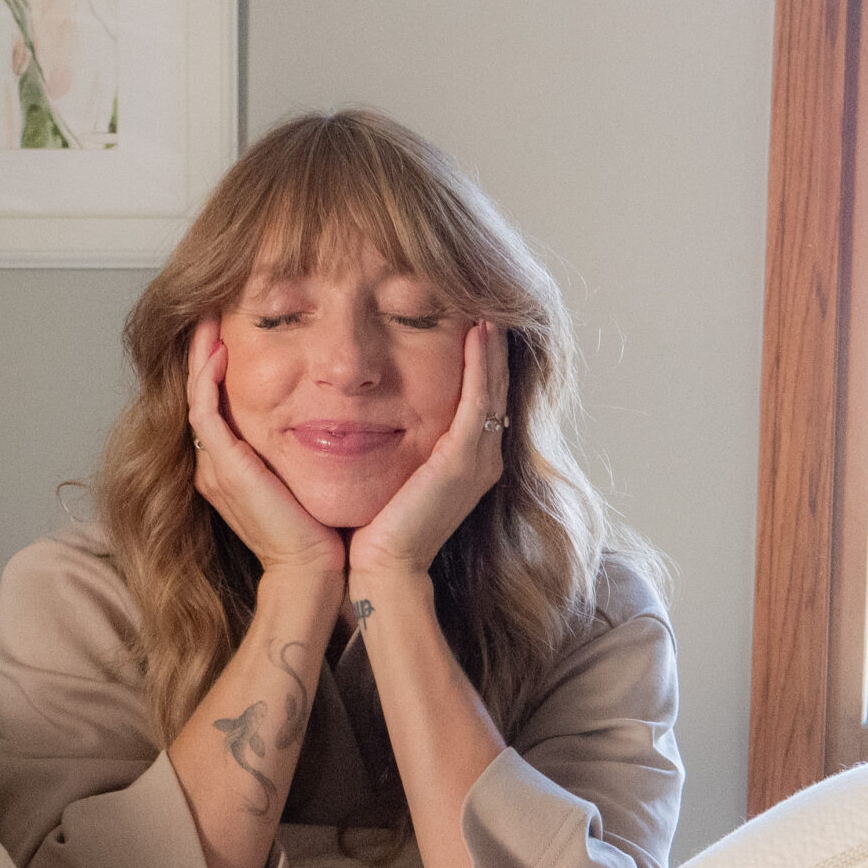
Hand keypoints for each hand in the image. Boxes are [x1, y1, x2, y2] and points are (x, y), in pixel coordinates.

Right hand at [187, 318, 344, 580]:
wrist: (313, 573)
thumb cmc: (320, 534)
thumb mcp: (308, 479)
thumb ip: (304, 450)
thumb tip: (333, 416)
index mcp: (232, 469)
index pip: (218, 405)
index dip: (220, 367)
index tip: (236, 330)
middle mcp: (215, 465)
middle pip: (200, 394)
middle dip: (205, 351)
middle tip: (215, 310)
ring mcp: (214, 466)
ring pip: (196, 395)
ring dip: (202, 353)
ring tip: (210, 316)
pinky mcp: (223, 467)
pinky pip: (204, 408)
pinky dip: (208, 375)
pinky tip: (221, 346)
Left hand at [346, 320, 508, 581]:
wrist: (382, 569)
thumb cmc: (376, 528)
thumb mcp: (393, 473)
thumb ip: (397, 443)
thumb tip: (373, 409)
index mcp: (467, 461)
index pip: (481, 397)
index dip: (480, 359)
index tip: (472, 318)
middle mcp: (482, 457)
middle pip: (494, 386)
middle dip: (492, 344)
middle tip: (489, 299)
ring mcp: (479, 459)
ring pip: (492, 387)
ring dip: (492, 344)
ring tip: (488, 303)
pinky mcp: (465, 461)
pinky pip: (480, 400)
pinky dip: (481, 364)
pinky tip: (479, 330)